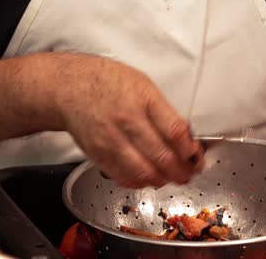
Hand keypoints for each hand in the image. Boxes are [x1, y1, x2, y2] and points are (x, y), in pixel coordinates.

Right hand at [40, 53, 204, 187]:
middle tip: (190, 173)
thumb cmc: (109, 82)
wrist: (69, 88)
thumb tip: (184, 136)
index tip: (196, 155)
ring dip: (163, 180)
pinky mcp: (98, 154)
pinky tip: (149, 179)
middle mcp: (127, 120)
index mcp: (143, 99)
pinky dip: (141, 183)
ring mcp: (110, 140)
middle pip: (162, 157)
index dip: (190, 150)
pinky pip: (124, 177)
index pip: (174, 131)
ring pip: (143, 172)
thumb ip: (163, 109)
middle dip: (182, 171)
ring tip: (172, 178)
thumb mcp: (143, 84)